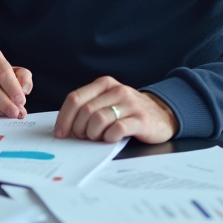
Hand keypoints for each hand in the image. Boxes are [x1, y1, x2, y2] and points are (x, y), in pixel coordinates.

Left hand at [53, 76, 178, 143]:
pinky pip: (117, 129)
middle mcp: (116, 91)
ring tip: (98, 137)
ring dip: (93, 134)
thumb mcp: (108, 101)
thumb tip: (64, 126)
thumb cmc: (128, 111)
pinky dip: (109, 137)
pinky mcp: (141, 120)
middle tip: (84, 136)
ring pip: (98, 119)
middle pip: (85, 111)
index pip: (75, 98)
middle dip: (79, 129)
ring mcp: (130, 104)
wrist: (162, 114)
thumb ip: (88, 107)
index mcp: (104, 84)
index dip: (64, 118)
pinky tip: (111, 138)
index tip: (60, 132)